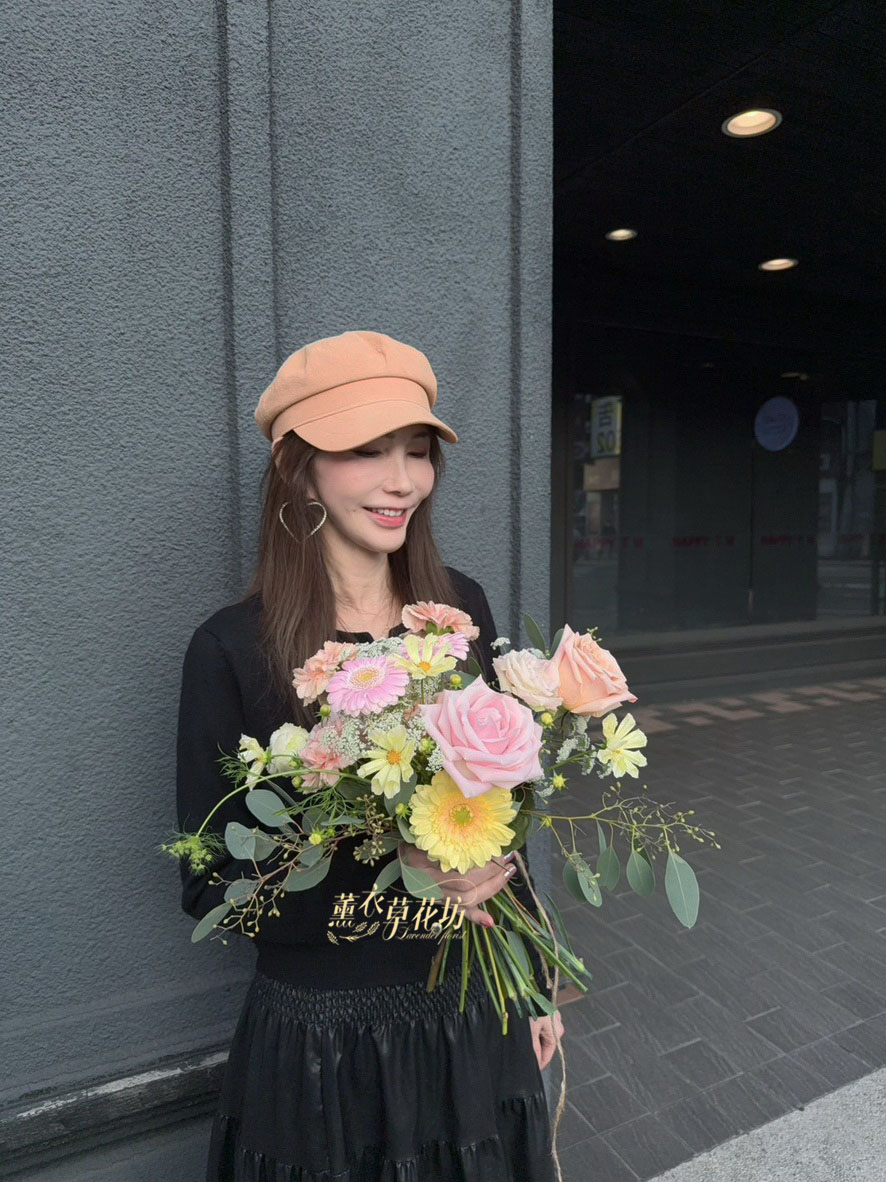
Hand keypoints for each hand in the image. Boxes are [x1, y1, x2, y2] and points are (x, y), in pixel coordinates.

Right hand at [397, 840, 515, 926]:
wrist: (398, 857)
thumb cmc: (414, 839)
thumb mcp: (425, 831)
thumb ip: (447, 833)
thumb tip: (481, 831)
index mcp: (421, 860)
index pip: (458, 865)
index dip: (483, 862)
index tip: (500, 850)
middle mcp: (427, 881)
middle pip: (465, 885)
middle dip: (492, 875)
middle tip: (508, 862)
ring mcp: (433, 895)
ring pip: (465, 900)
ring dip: (491, 889)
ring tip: (507, 875)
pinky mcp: (438, 902)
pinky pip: (457, 913)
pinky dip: (474, 917)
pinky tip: (490, 922)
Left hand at [529, 1010, 563, 1070]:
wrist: (526, 988)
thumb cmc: (529, 1008)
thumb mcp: (530, 1032)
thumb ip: (534, 1049)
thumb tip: (535, 1064)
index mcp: (557, 1030)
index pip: (549, 1053)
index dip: (540, 1063)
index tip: (533, 1069)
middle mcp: (558, 1023)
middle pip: (547, 1043)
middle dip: (538, 1050)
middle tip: (526, 1056)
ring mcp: (553, 1014)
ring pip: (544, 1034)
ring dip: (536, 1040)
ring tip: (524, 1043)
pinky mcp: (546, 1008)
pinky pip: (542, 1024)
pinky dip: (535, 1029)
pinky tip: (527, 1030)